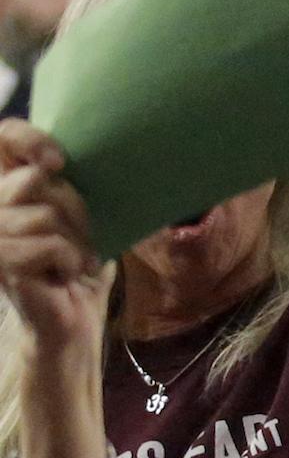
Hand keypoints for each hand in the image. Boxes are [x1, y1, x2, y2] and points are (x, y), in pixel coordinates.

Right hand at [0, 124, 105, 356]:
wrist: (73, 319)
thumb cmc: (80, 263)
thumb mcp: (83, 214)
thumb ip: (78, 183)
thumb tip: (108, 147)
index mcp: (10, 189)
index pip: (3, 138)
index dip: (27, 138)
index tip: (59, 162)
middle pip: (32, 179)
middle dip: (73, 205)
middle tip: (86, 234)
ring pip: (42, 214)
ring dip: (74, 238)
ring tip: (76, 258)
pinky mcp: (1, 265)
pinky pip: (47, 245)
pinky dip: (69, 259)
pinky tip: (66, 273)